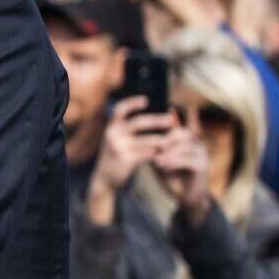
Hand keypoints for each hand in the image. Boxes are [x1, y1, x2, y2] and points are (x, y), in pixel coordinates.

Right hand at [87, 96, 172, 224]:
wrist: (104, 178)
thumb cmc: (115, 156)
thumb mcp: (116, 139)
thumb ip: (127, 128)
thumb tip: (151, 117)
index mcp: (111, 126)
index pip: (120, 109)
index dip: (132, 103)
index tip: (146, 100)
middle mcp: (113, 133)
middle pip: (139, 122)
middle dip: (157, 120)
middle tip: (172, 120)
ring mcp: (118, 146)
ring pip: (147, 140)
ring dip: (163, 140)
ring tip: (174, 140)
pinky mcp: (125, 159)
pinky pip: (147, 154)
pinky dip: (159, 154)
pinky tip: (167, 154)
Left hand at [151, 123, 211, 225]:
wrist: (185, 197)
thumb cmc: (171, 176)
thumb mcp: (161, 159)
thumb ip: (157, 148)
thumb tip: (145, 135)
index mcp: (188, 140)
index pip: (177, 127)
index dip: (167, 123)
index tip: (150, 129)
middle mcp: (197, 144)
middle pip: (181, 133)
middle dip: (165, 140)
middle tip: (152, 148)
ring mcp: (202, 154)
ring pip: (183, 146)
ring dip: (168, 153)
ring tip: (156, 160)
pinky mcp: (202, 166)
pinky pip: (187, 160)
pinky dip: (173, 162)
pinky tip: (162, 166)